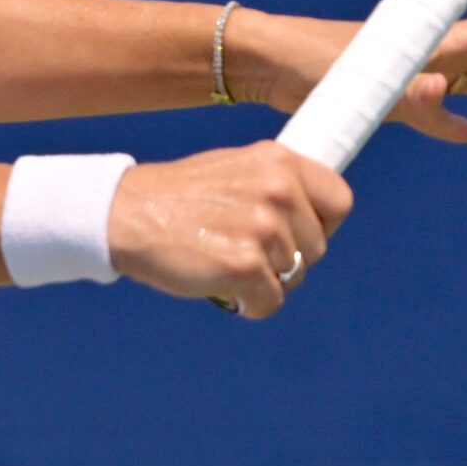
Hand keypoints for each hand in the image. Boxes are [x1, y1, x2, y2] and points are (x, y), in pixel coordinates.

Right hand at [106, 143, 351, 319]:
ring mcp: (263, 228)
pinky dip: (249, 304)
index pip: (339, 201)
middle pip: (317, 249)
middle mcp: (278, 190)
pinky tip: (222, 287)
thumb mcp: (238, 168)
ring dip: (263, 281)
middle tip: (245, 251)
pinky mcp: (246, 265)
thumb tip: (310, 217)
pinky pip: (270, 302)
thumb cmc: (180, 196)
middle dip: (287, 260)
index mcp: (280, 161)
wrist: (127, 213)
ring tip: (224, 261)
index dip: (322, 226)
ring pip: (293, 278)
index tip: (298, 235)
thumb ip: (276, 185)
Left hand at [232, 0, 466, 144]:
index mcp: (422, 43)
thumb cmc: (308, 60)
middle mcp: (421, 56)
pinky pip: (432, 111)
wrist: (266, 65)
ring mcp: (405, 76)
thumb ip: (408, 94)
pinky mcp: (385, 98)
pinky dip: (451, 119)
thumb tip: (451, 105)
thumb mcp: (362, 76)